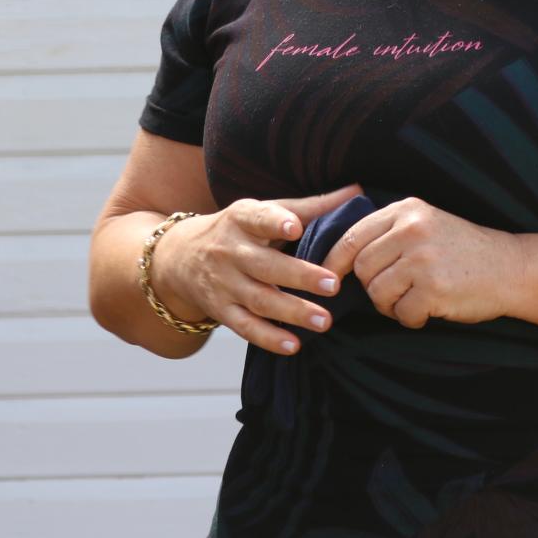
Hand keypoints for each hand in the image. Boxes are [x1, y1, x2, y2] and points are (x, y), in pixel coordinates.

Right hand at [148, 184, 362, 355]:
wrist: (180, 257)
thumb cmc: (238, 230)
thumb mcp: (264, 211)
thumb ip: (310, 206)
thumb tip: (357, 192)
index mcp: (242, 219)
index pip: (257, 217)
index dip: (274, 221)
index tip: (294, 227)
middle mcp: (230, 251)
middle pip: (265, 265)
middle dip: (299, 276)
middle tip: (333, 285)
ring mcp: (223, 283)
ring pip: (259, 299)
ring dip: (292, 312)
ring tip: (324, 321)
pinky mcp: (221, 310)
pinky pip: (245, 327)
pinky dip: (268, 338)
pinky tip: (293, 345)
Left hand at [323, 197, 522, 329]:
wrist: (511, 268)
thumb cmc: (463, 251)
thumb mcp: (426, 224)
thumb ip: (389, 231)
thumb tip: (338, 257)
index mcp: (407, 210)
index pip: (352, 236)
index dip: (335, 261)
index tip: (331, 278)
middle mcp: (412, 230)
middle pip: (362, 268)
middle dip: (372, 287)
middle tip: (395, 293)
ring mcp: (423, 259)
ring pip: (377, 292)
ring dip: (391, 305)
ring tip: (413, 300)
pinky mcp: (434, 288)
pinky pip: (401, 312)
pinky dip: (411, 318)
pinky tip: (428, 310)